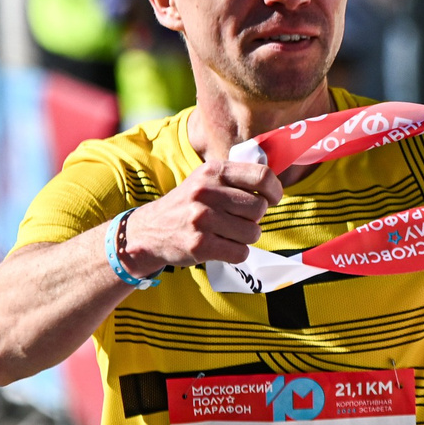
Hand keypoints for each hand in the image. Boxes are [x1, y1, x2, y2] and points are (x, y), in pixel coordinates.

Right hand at [123, 159, 285, 269]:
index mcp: (213, 171)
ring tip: (228, 234)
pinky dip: (236, 253)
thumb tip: (275, 183)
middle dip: (255, 218)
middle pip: (259, 208)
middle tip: (239, 220)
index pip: (262, 176)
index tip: (272, 199)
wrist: (148, 231)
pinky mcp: (199, 245)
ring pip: (253, 232)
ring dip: (246, 238)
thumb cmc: (187, 205)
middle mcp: (206, 192)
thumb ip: (236, 178)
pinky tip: (222, 247)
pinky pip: (240, 252)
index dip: (275, 191)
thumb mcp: (206, 180)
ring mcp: (202, 219)